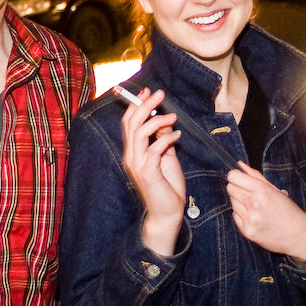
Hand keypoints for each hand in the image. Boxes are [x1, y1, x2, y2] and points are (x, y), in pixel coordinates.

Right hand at [119, 87, 185, 253]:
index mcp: (133, 152)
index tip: (147, 91)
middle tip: (159, 93)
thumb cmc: (167, 187)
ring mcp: (137, 165)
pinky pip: (155, 149)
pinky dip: (166, 138)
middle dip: (144, 105)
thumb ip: (162, 140)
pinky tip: (177, 135)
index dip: (136, 105)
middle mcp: (131, 156)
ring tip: (173, 116)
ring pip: (139, 133)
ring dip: (156, 120)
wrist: (167, 213)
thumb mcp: (166, 157)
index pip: (128, 123)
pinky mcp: (148, 173)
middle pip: (131, 123)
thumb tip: (164, 121)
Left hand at [227, 162, 305, 266]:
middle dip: (237, 189)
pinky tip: (255, 217)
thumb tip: (240, 165)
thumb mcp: (275, 190)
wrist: (299, 236)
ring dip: (240, 203)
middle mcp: (254, 204)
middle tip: (250, 194)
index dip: (235, 176)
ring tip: (256, 208)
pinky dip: (241, 215)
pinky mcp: (247, 231)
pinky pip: (235, 216)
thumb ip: (256, 176)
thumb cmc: (289, 212)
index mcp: (262, 191)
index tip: (240, 179)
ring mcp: (249, 219)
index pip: (233, 177)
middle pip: (230, 189)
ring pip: (232, 202)